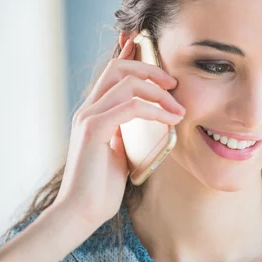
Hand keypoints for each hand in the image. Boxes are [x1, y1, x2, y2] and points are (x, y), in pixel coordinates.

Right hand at [53, 38, 185, 227]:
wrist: (83, 211)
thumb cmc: (104, 184)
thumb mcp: (121, 149)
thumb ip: (130, 129)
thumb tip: (154, 117)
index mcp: (95, 111)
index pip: (112, 72)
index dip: (132, 55)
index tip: (154, 50)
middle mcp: (88, 109)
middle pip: (118, 68)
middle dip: (151, 69)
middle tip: (174, 84)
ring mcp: (88, 118)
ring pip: (126, 83)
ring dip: (158, 92)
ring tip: (179, 108)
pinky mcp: (93, 131)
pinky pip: (129, 107)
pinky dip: (155, 109)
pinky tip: (171, 120)